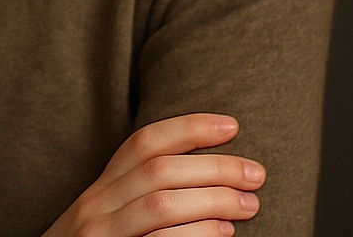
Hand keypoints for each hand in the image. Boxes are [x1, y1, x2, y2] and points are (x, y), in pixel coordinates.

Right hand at [42, 113, 264, 236]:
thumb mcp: (109, 221)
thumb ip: (138, 198)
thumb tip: (203, 179)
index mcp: (100, 189)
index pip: (144, 143)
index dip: (188, 128)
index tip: (231, 125)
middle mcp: (96, 207)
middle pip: (159, 170)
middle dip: (214, 167)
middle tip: (256, 173)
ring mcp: (101, 236)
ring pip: (160, 204)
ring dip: (212, 200)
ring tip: (249, 204)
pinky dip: (195, 236)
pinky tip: (222, 234)